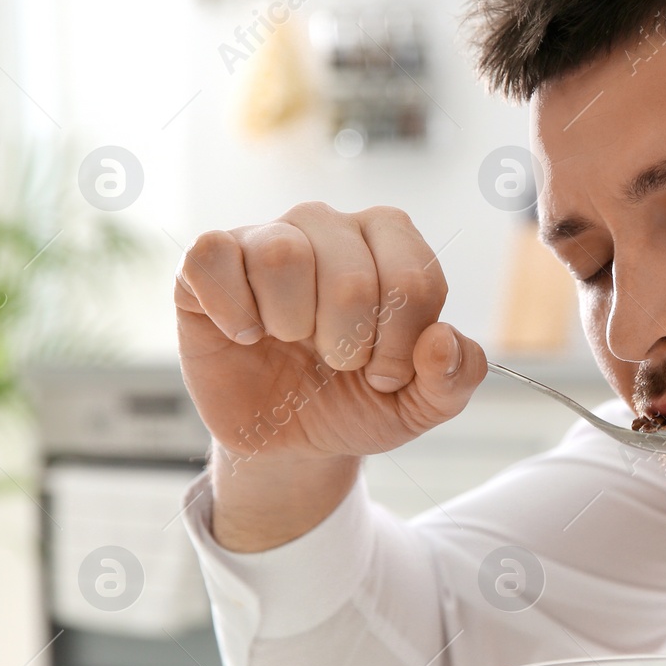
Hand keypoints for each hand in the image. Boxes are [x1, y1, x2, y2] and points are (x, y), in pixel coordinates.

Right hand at [175, 202, 485, 469]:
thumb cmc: (357, 400)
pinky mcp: (209, 261)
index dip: (402, 343)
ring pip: (283, 254)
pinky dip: (233, 309)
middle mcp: (330, 225)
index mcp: (392, 243)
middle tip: (338, 364)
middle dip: (349, 342)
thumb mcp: (422, 403)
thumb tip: (442, 340)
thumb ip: (456, 376)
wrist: (288, 439)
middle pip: (350, 271)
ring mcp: (267, 237)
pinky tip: (247, 333)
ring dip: (293, 323)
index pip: (414, 277)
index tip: (385, 374)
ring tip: (290, 342)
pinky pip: (213, 256)